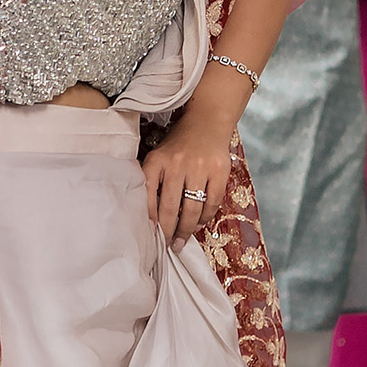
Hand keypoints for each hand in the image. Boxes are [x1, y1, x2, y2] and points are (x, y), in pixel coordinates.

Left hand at [145, 114, 237, 244]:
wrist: (207, 121)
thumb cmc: (179, 145)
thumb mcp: (159, 157)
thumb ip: (152, 182)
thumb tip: (151, 220)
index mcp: (157, 161)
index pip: (147, 195)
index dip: (148, 219)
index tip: (149, 235)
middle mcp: (177, 164)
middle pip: (169, 208)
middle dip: (168, 231)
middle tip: (167, 245)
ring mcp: (200, 167)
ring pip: (191, 209)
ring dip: (187, 230)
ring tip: (182, 241)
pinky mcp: (219, 171)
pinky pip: (211, 203)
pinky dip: (205, 218)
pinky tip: (199, 224)